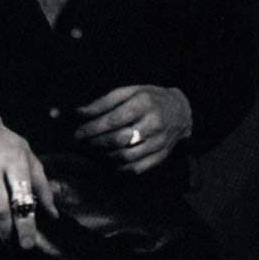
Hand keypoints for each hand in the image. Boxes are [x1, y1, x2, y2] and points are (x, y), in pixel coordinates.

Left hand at [73, 85, 191, 174]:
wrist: (181, 111)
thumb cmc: (149, 98)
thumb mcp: (128, 91)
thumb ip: (104, 102)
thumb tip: (79, 112)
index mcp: (143, 104)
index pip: (113, 120)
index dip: (92, 129)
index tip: (77, 134)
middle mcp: (153, 124)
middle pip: (118, 140)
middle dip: (96, 143)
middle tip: (83, 144)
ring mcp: (159, 142)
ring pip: (126, 156)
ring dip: (105, 156)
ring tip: (94, 152)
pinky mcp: (161, 156)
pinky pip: (137, 168)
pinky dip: (119, 168)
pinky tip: (109, 161)